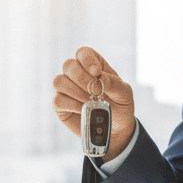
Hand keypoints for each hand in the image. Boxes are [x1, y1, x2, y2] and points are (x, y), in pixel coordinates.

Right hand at [53, 47, 136, 164]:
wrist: (117, 129)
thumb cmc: (120, 106)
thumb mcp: (124, 94)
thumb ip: (114, 84)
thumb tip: (99, 77)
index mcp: (93, 66)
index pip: (83, 53)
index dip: (87, 60)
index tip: (97, 72)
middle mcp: (77, 74)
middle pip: (69, 65)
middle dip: (82, 78)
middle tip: (95, 92)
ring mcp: (67, 89)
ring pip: (59, 81)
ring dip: (76, 91)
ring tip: (91, 102)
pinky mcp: (60, 105)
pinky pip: (58, 100)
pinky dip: (71, 105)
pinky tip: (83, 110)